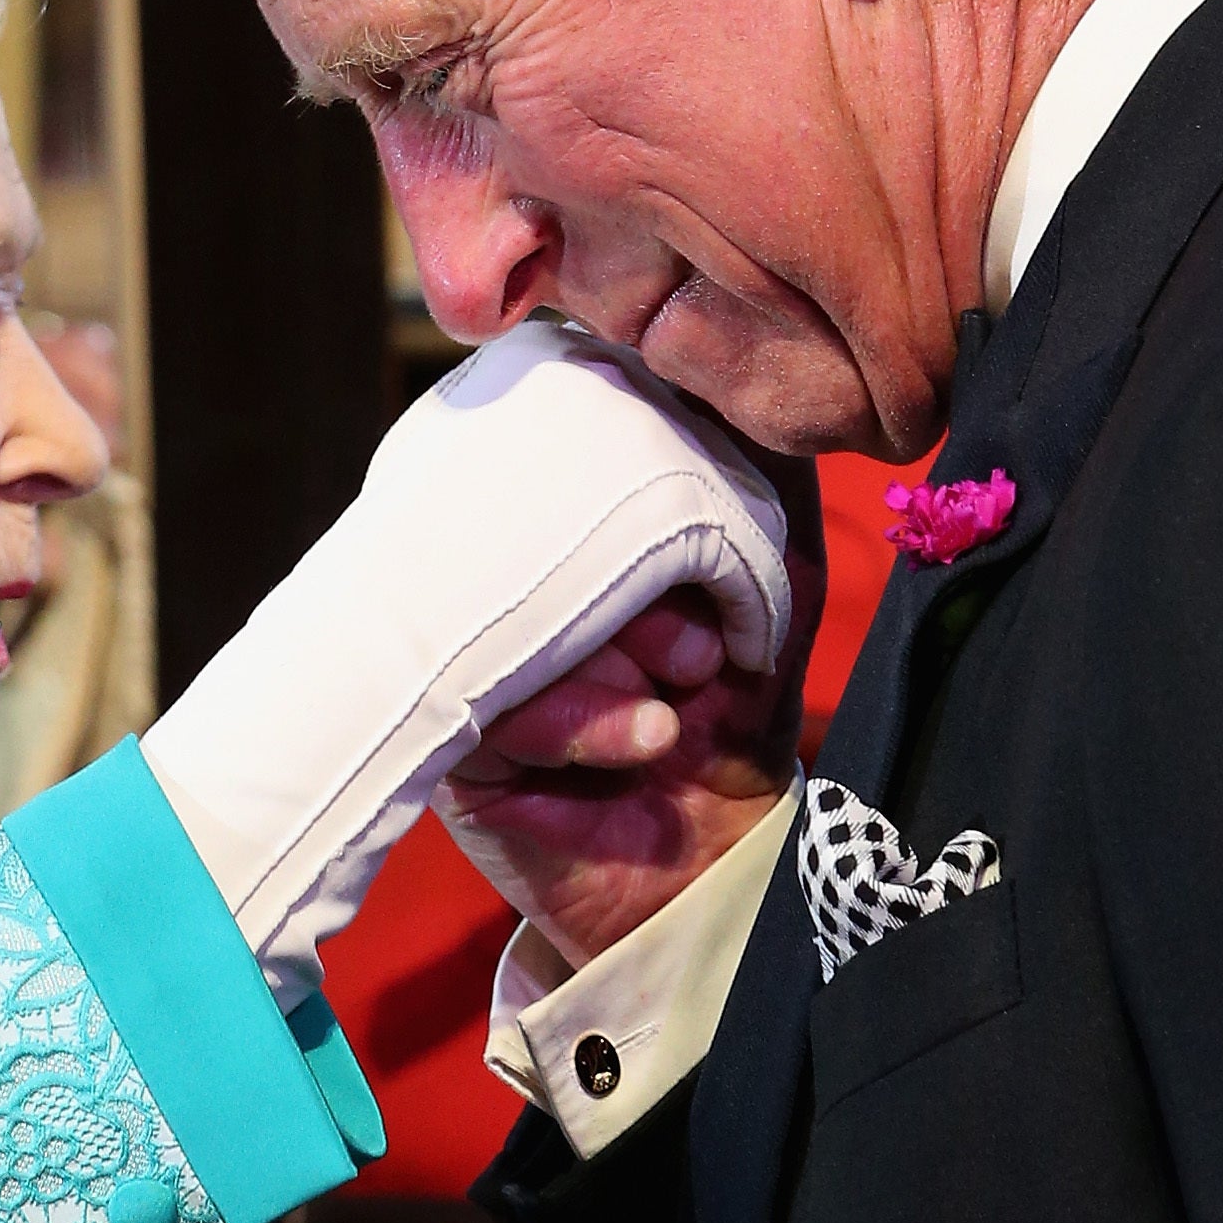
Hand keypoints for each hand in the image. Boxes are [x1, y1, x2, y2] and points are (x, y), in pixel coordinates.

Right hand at [140, 319, 792, 1001]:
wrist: (716, 852)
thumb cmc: (736, 697)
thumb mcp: (771, 573)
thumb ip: (756, 471)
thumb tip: (715, 369)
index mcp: (558, 520)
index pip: (554, 449)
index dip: (621, 483)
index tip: (692, 550)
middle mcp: (496, 573)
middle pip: (530, 525)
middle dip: (635, 592)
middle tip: (699, 650)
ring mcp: (463, 652)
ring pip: (517, 617)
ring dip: (618, 664)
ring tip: (678, 699)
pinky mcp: (450, 738)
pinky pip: (500, 705)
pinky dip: (589, 723)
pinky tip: (644, 744)